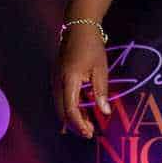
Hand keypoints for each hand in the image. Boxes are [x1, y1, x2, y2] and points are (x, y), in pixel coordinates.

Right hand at [55, 24, 110, 138]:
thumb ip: (101, 92)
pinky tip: (78, 114)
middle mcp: (58, 82)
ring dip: (71, 117)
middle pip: (61, 111)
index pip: (70, 108)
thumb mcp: (101, 69)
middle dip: (74, 124)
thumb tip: (105, 112)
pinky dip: (69, 108)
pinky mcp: (57, 79)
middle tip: (89, 134)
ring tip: (87, 126)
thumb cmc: (91, 47)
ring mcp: (55, 80)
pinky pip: (60, 98)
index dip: (78, 123)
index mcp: (69, 80)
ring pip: (60, 106)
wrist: (78, 28)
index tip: (89, 133)